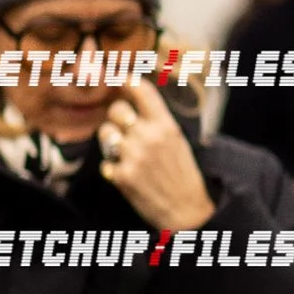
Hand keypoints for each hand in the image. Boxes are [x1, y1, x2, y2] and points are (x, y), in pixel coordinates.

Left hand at [97, 75, 215, 231]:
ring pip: (105, 134)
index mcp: (165, 124)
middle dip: (117, 118)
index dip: (126, 81)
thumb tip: (133, 100)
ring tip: (125, 153)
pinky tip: (128, 176)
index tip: (120, 80)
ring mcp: (132, 156)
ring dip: (111, 142)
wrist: (188, 212)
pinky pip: (105, 163)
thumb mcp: (177, 140)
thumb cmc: (183, 175)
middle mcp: (147, 136)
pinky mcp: (122, 176)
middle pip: (116, 110)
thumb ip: (156, 120)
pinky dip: (113, 169)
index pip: (139, 89)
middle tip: (125, 129)